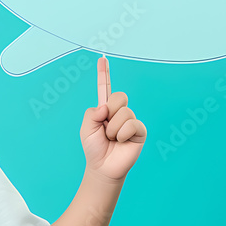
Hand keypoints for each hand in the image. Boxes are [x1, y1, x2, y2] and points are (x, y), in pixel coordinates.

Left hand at [80, 55, 145, 183]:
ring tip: (112, 139)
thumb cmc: (94, 148)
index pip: (105, 88)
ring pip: (124, 113)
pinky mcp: (139, 131)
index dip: (104, 73)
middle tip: (106, 129)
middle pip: (118, 97)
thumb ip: (92, 113)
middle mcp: (119, 112)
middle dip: (110, 112)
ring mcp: (130, 120)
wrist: (103, 167)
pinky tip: (121, 142)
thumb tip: (107, 106)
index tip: (102, 58)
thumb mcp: (86, 128)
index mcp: (105, 109)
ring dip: (113, 129)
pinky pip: (131, 124)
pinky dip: (122, 134)